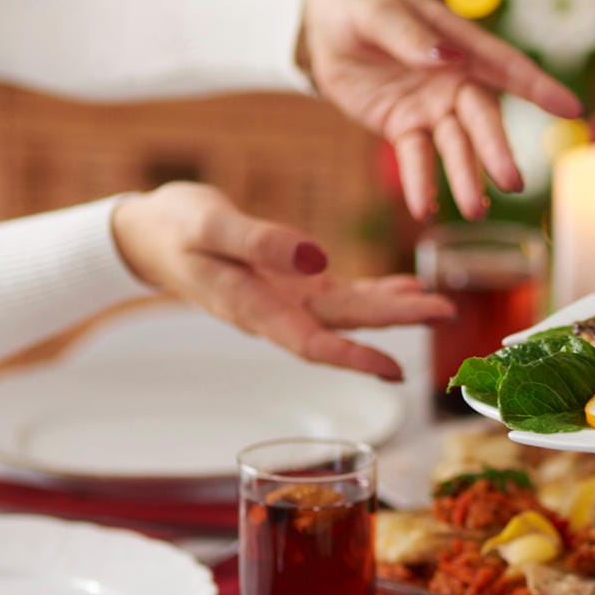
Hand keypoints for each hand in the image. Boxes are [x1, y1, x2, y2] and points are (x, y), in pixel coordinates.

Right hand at [112, 183, 454, 380]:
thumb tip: (318, 258)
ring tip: (440, 305)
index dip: (355, 357)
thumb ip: (261, 243)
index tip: (396, 369)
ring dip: (395, 309)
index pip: (312, 343)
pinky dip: (375, 291)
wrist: (147, 234)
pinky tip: (407, 288)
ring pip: (349, 312)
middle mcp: (276, 313)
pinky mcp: (291, 284)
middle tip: (447, 313)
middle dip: (397, 322)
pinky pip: (341, 293)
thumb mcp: (209, 226)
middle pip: (345, 324)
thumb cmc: (172, 227)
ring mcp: (286, 301)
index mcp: (252, 308)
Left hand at [298, 0, 583, 220]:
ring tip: (474, 211)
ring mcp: (430, 107)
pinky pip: (416, 159)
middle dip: (496, 150)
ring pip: (455, 147)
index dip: (539, 87)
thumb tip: (447, 59)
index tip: (572, 108)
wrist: (318, 27)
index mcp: (456, 42)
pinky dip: (420, 184)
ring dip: (465, 177)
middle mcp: (452, 79)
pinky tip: (425, 209)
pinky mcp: (403, 128)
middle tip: (512, 182)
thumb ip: (408, 36)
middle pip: (481, 119)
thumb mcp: (373, 12)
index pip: (505, 65)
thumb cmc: (355, 6)